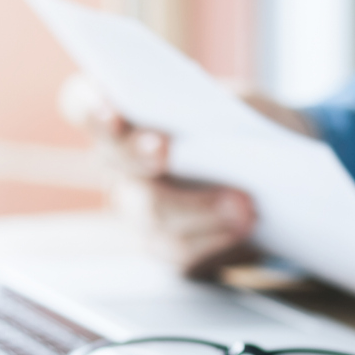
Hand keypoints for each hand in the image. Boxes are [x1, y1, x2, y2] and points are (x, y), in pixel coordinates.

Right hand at [59, 75, 316, 277]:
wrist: (271, 176)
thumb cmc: (242, 127)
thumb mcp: (240, 103)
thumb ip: (222, 110)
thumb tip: (217, 128)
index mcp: (124, 114)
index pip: (83, 104)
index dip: (90, 107)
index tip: (111, 111)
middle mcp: (119, 163)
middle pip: (115, 160)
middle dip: (139, 154)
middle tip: (165, 149)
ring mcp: (137, 209)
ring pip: (151, 212)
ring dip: (199, 208)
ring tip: (243, 204)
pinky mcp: (166, 247)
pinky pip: (179, 250)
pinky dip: (215, 239)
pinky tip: (244, 228)